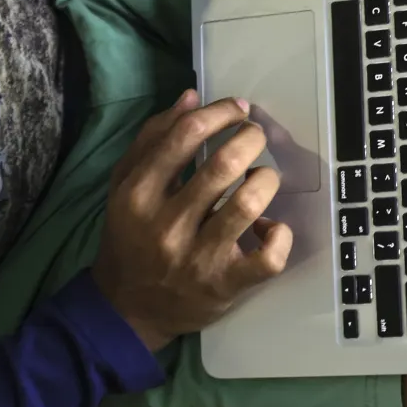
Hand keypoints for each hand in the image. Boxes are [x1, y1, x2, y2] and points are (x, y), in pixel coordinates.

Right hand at [93, 90, 293, 351]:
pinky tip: (271, 227)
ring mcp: (198, 258)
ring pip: (250, 205)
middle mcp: (167, 225)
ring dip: (266, 180)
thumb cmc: (132, 238)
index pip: (185, 135)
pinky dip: (281, 235)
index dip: (220, 113)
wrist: (127, 309)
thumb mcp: (125, 186)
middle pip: (223, 165)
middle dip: (250, 139)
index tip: (238, 109)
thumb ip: (153, 139)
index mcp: (139, 194)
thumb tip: (191, 97)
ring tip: (262, 178)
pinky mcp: (226, 285)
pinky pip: (268, 257)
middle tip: (255, 136)